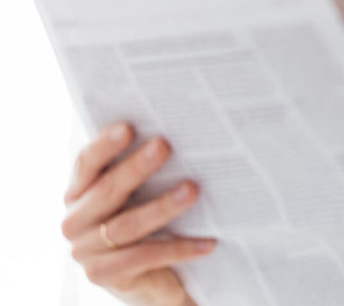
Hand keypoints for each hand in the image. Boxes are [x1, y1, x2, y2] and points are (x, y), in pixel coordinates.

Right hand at [61, 122, 216, 305]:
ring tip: (192, 190)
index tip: (128, 127)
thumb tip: (180, 133)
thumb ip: (145, 170)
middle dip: (136, 167)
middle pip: (107, 191)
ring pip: (127, 225)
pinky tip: (208, 241)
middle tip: (164, 146)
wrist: (147, 278)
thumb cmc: (145, 223)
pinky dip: (179, 248)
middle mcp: (75, 221)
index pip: (86, 164)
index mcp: (79, 193)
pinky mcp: (104, 275)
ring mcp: (86, 251)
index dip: (104, 146)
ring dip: (162, 206)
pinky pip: (145, 258)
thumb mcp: (138, 195)